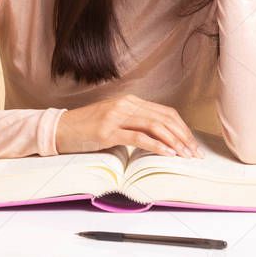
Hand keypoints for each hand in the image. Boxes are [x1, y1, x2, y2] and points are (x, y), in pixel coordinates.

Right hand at [54, 95, 201, 157]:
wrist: (60, 129)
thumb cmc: (87, 128)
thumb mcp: (114, 120)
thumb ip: (134, 122)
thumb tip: (159, 137)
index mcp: (130, 100)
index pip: (166, 112)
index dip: (183, 128)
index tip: (193, 144)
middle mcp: (125, 105)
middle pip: (164, 119)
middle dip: (183, 137)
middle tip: (195, 154)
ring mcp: (116, 116)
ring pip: (155, 126)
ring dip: (174, 142)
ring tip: (186, 156)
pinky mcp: (108, 131)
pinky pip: (139, 137)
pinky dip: (157, 146)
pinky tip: (167, 154)